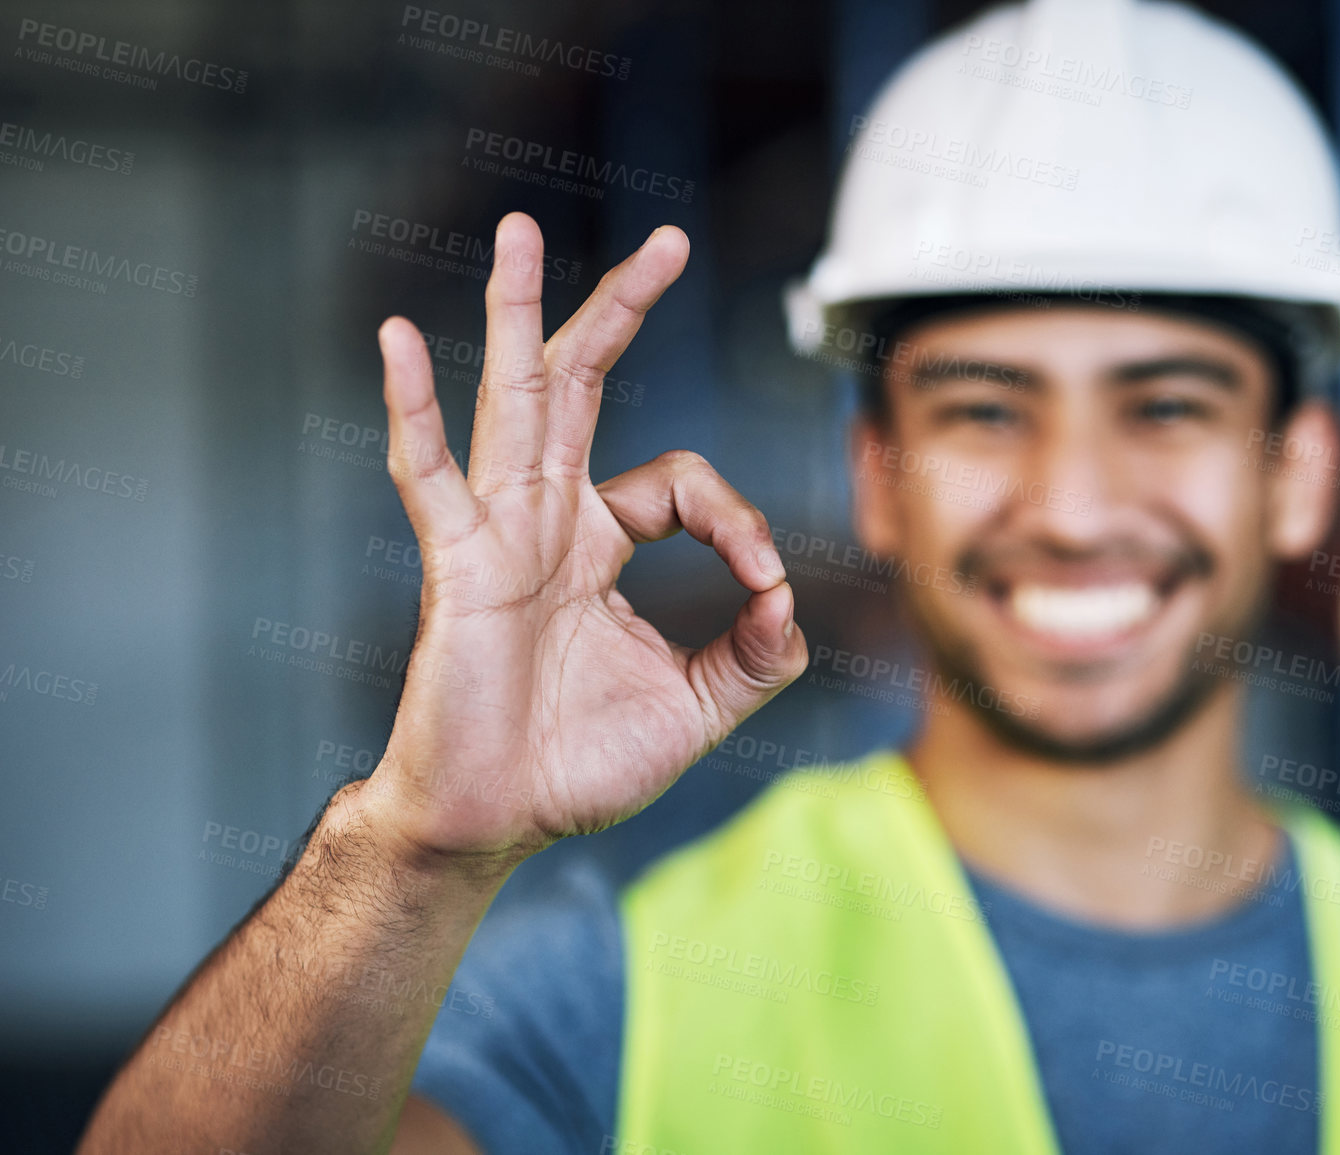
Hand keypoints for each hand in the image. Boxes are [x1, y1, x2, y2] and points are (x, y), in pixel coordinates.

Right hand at [364, 213, 806, 868]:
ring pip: (512, 400)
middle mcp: (548, 521)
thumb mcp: (696, 709)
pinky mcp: (455, 565)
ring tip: (519, 232)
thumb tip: (792, 599)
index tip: (767, 582)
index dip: (737, 516)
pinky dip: (411, 406)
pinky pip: (428, 474)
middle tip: (667, 240)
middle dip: (622, 311)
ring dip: (518, 314)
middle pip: (584, 388)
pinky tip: (397, 337)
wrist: (496, 823)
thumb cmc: (578, 767)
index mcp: (601, 545)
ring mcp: (497, 533)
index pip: (682, 482)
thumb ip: (755, 656)